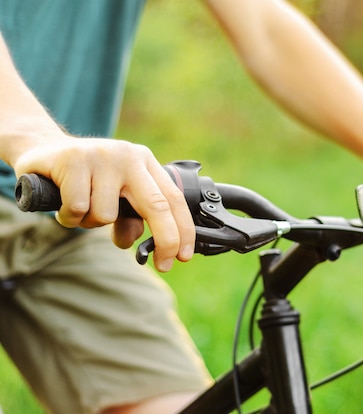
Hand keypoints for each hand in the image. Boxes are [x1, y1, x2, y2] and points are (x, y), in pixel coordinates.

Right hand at [13, 135, 194, 271]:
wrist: (42, 149)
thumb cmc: (86, 178)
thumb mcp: (115, 197)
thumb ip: (128, 218)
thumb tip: (133, 242)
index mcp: (145, 162)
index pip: (173, 198)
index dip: (183, 229)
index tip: (184, 256)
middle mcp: (129, 156)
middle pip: (156, 205)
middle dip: (166, 239)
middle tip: (164, 266)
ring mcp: (102, 156)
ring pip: (107, 214)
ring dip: (91, 223)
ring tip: (80, 208)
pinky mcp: (73, 159)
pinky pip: (78, 208)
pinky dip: (69, 216)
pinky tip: (62, 202)